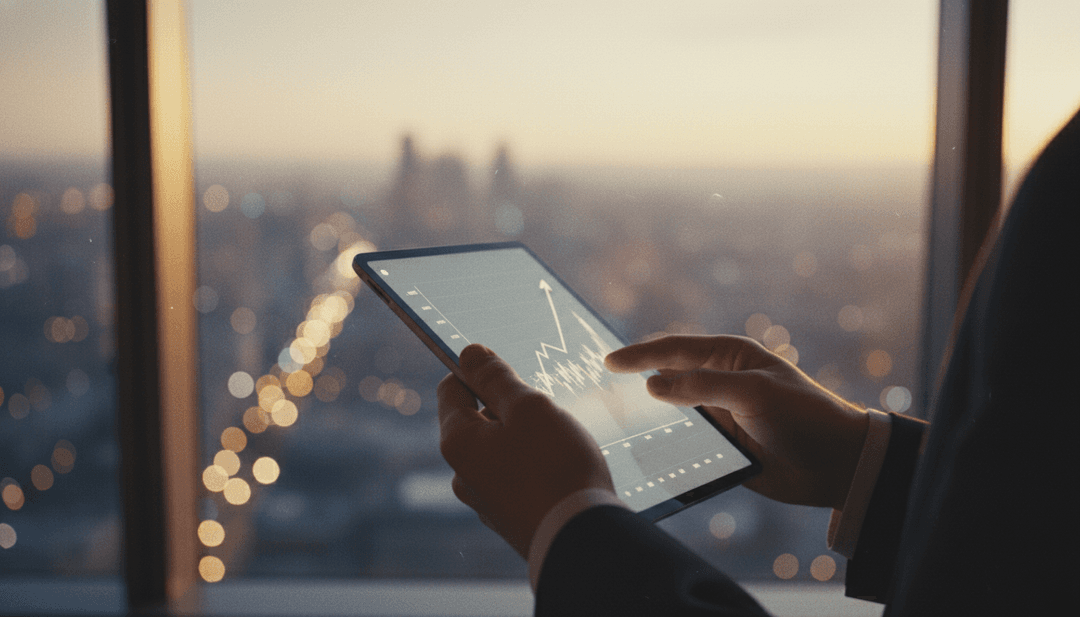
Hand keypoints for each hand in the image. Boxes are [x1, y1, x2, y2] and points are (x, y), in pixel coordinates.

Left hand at [437, 344, 614, 557]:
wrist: (581, 539)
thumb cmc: (555, 466)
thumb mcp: (528, 407)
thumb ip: (496, 378)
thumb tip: (468, 353)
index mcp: (457, 441)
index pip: (451, 388)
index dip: (479, 372)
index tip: (513, 372)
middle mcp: (462, 473)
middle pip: (478, 420)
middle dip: (510, 408)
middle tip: (546, 412)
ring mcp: (485, 500)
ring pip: (501, 450)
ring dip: (526, 438)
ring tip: (561, 444)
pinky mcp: (510, 518)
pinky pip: (517, 478)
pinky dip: (535, 467)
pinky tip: (562, 472)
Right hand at [605, 335, 868, 510]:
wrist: (838, 465)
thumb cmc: (803, 417)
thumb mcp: (753, 394)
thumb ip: (702, 387)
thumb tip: (651, 384)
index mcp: (730, 356)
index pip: (674, 350)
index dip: (639, 355)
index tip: (607, 363)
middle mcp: (720, 380)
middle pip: (667, 377)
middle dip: (634, 380)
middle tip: (596, 388)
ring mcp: (720, 413)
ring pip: (671, 411)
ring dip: (645, 415)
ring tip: (607, 419)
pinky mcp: (721, 444)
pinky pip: (684, 440)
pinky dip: (662, 442)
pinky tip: (639, 449)